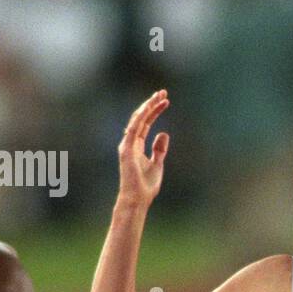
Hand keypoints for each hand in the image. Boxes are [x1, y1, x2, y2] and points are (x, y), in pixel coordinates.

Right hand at [117, 89, 170, 206]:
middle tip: (163, 92)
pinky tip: (149, 107)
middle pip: (142, 118)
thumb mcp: (157, 164)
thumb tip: (164, 133)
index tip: (166, 100)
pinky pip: (134, 129)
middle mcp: (130, 142)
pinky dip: (141, 117)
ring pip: (137, 120)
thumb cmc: (146, 186)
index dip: (155, 111)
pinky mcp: (127, 149)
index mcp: (136, 146)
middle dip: (151, 104)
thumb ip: (159, 149)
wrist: (138, 199)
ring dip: (148, 107)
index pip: (146, 123)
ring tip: (160, 96)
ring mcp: (127, 145)